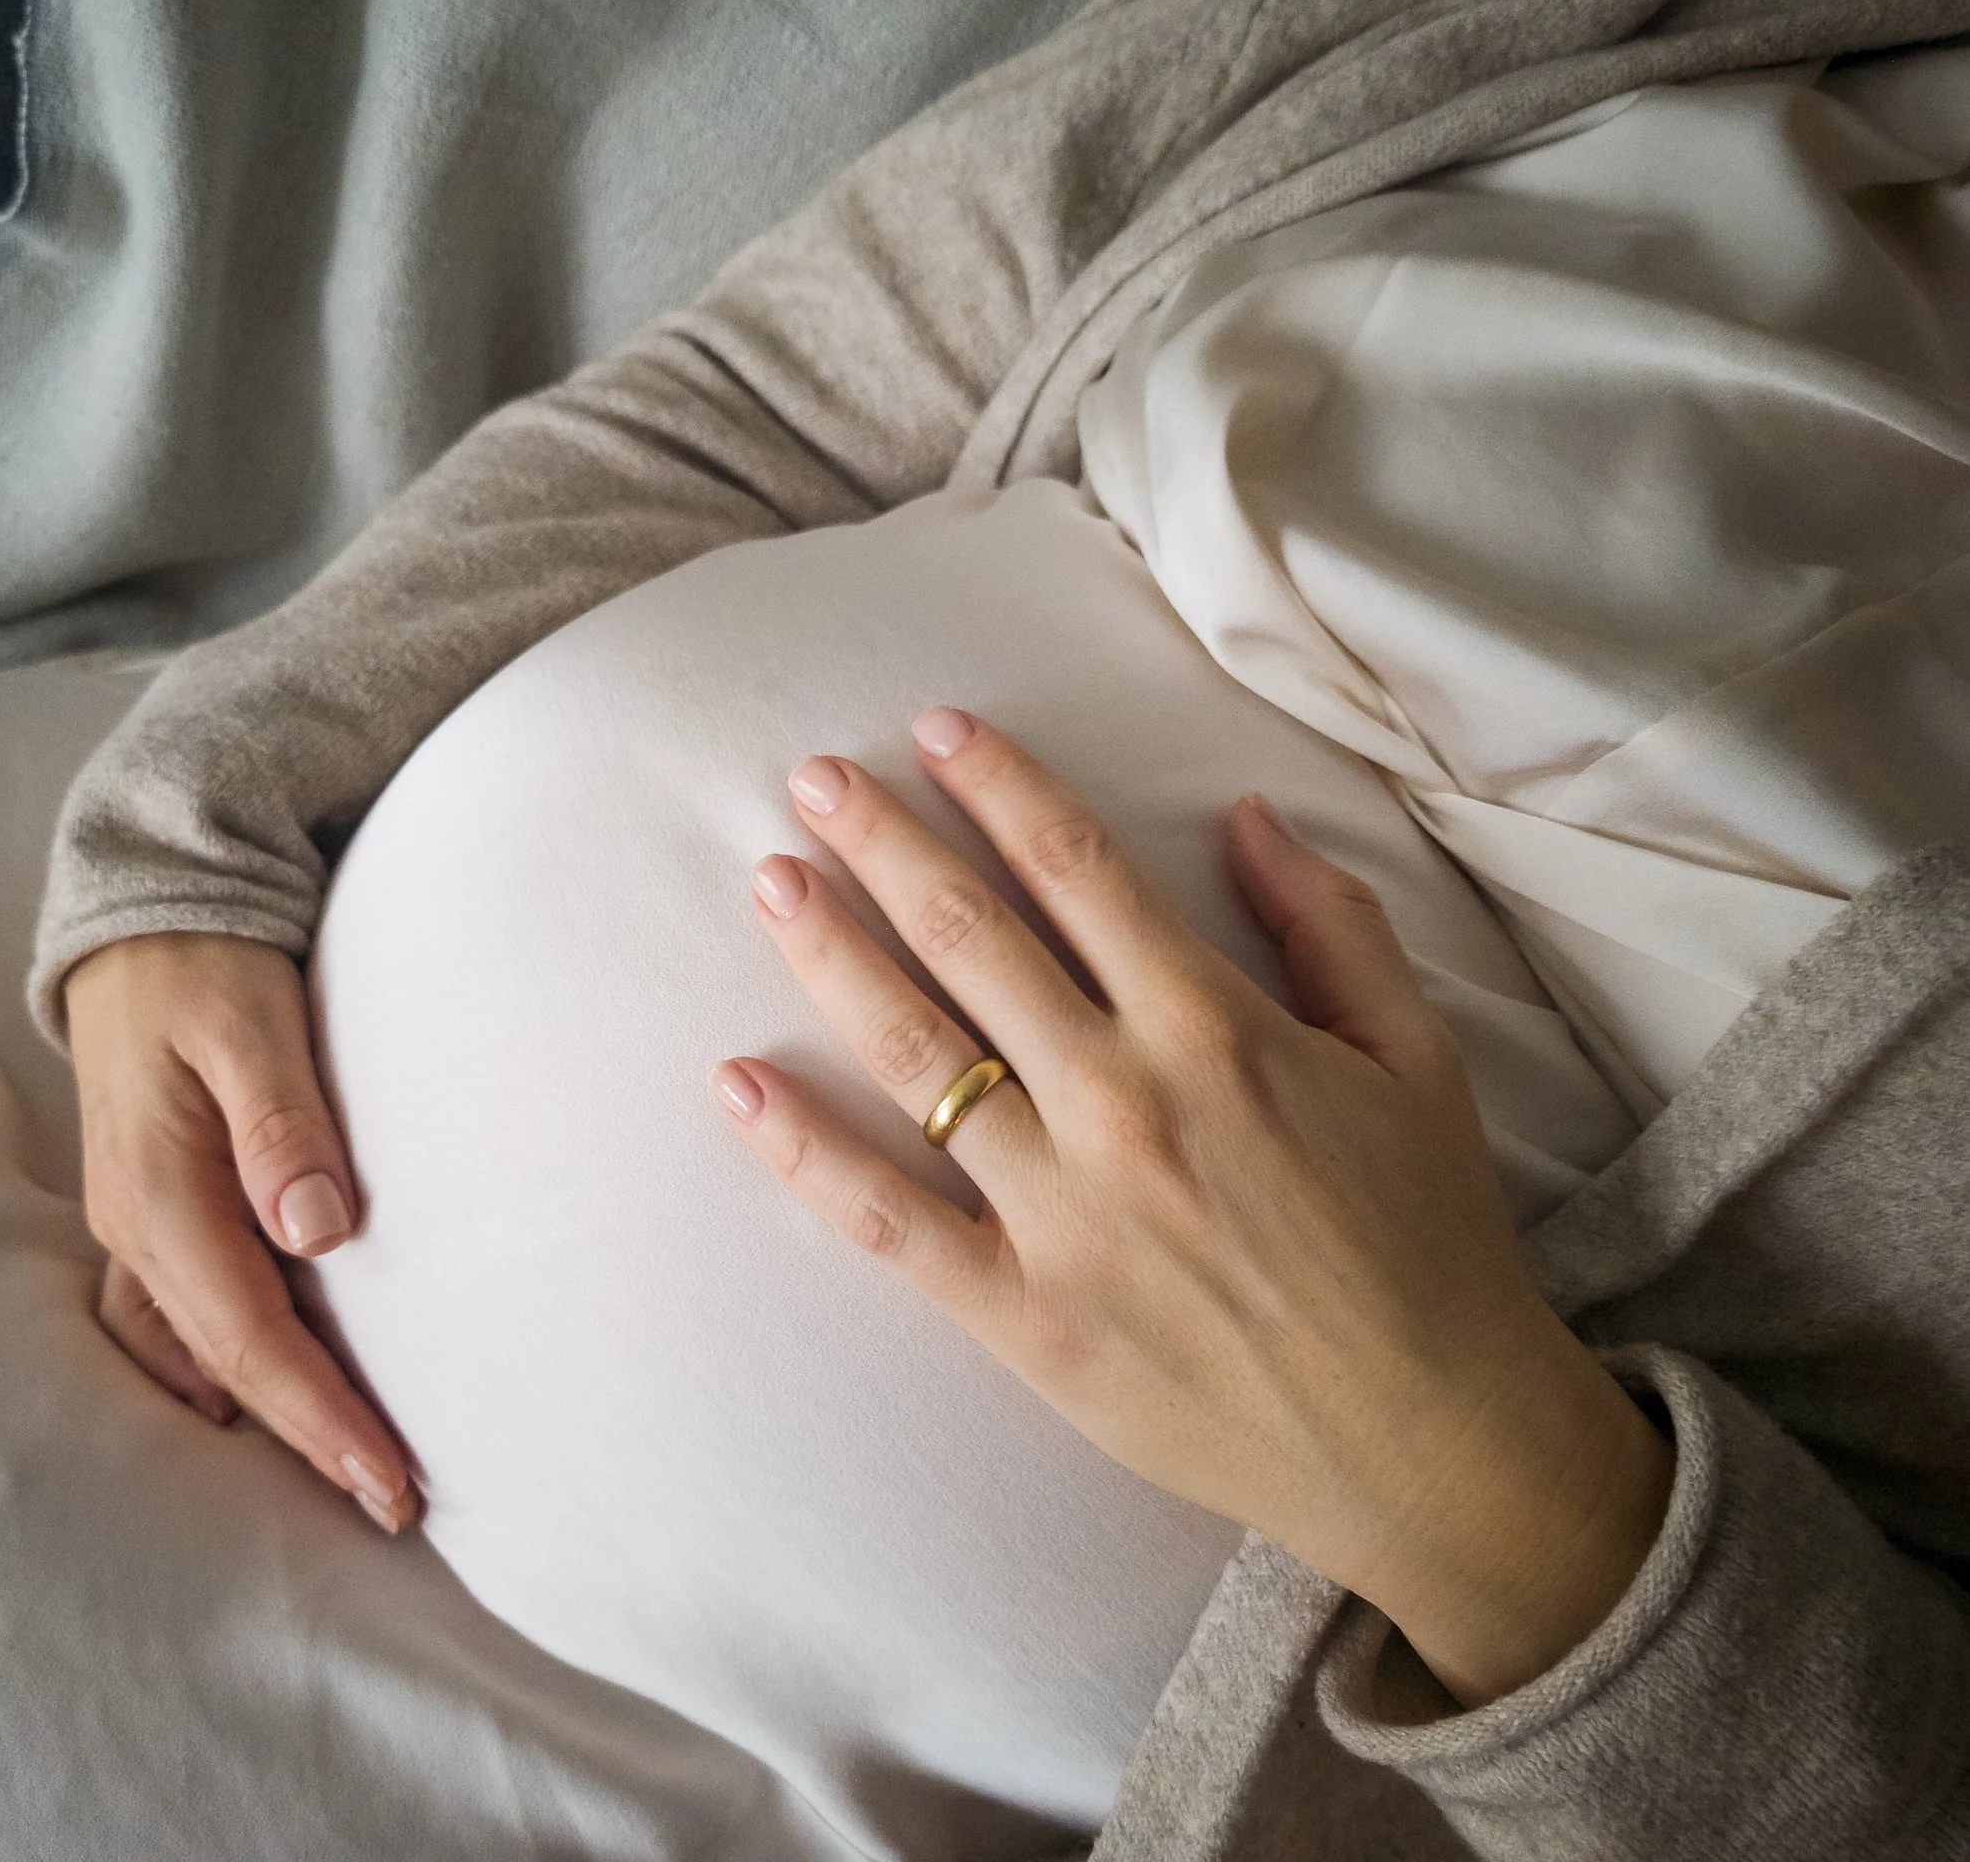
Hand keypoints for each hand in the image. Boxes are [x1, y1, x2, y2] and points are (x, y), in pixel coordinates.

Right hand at [63, 932, 419, 1533]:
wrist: (141, 911)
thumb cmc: (205, 961)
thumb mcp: (253, 1024)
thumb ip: (285, 1124)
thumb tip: (318, 1233)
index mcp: (161, 1193)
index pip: (251, 1337)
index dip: (321, 1415)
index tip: (390, 1479)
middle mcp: (135, 1226)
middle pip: (227, 1364)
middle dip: (308, 1437)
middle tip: (395, 1503)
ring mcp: (134, 1223)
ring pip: (197, 1350)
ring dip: (268, 1414)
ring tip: (343, 1469)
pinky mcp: (152, 1208)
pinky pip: (176, 1317)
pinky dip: (222, 1368)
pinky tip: (254, 1398)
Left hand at [711, 708, 1669, 1706]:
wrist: (1433, 1440)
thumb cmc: (1428, 1241)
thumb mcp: (1419, 1059)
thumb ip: (1333, 926)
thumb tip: (1247, 815)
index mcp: (1215, 1028)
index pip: (1077, 870)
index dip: (999, 787)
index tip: (935, 730)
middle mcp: (1122, 1101)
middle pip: (971, 939)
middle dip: (885, 843)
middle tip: (813, 777)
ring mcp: (1061, 1211)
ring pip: (914, 1055)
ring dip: (832, 956)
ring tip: (771, 881)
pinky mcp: (1022, 1313)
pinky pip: (888, 1222)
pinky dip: (804, 1153)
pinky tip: (737, 1083)